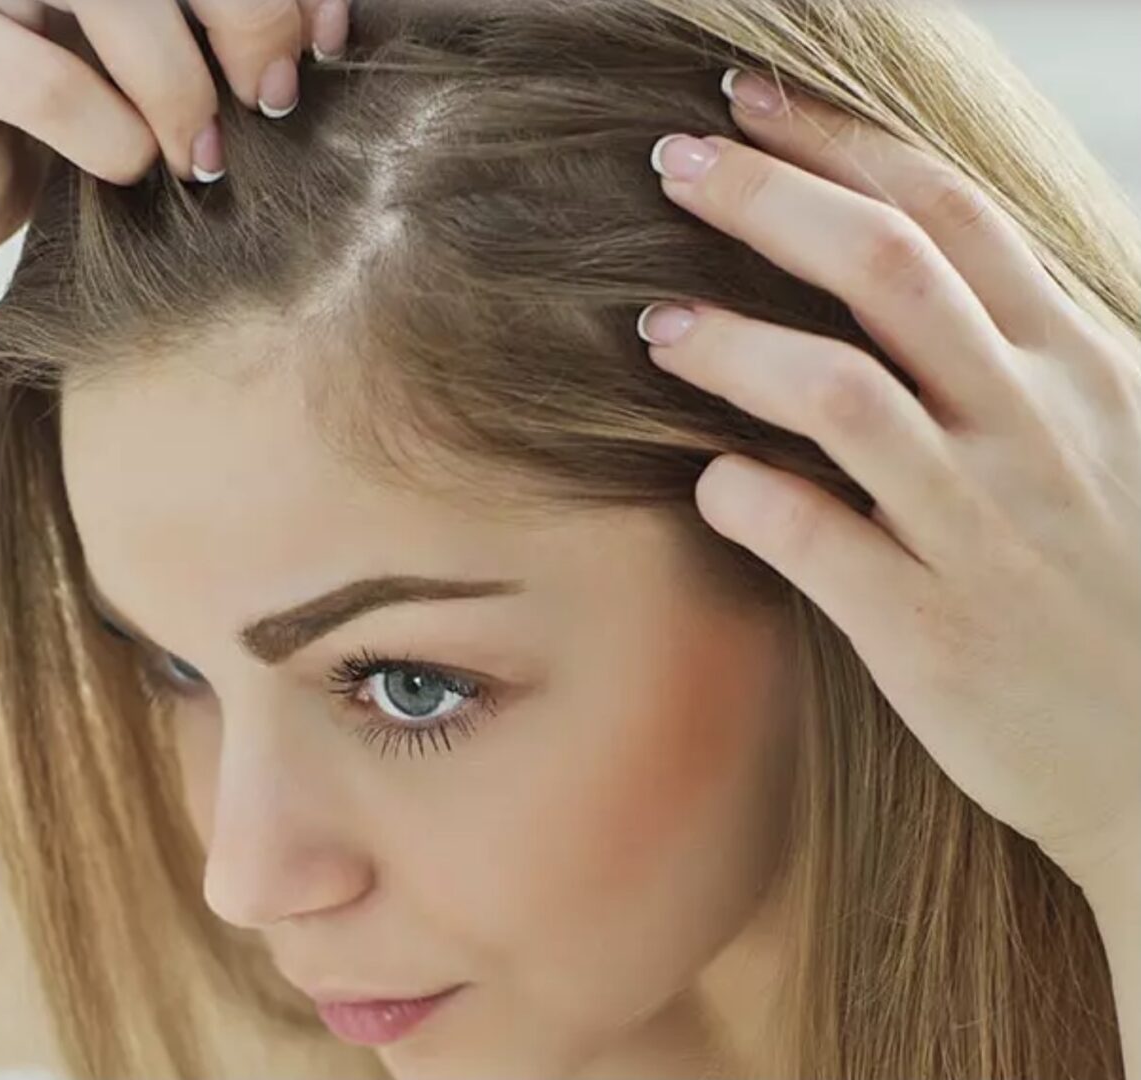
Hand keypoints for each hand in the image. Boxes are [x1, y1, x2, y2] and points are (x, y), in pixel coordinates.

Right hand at [0, 0, 347, 277]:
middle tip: (270, 99)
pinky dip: (104, 132)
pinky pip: (36, 76)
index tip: (326, 45)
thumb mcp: (169, 81)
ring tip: (202, 155)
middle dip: (244, 13)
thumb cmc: (81, 134)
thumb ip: (225, 44)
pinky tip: (126, 171)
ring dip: (176, 80)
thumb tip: (323, 39)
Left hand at [639, 69, 1140, 897]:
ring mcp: (982, 528)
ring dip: (733, 345)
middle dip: (765, 198)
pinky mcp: (931, 630)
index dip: (837, 142)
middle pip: (885, 268)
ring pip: (841, 394)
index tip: (745, 102)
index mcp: (1077, 366)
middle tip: (667, 163)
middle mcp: (1033, 428)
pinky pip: (815, 538)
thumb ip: (1019, 351)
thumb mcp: (1108, 438)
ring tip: (653, 324)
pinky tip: (704, 482)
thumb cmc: (1116, 584)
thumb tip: (908, 264)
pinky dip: (744, 495)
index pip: (949, 213)